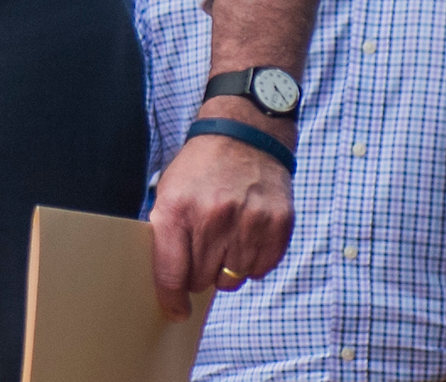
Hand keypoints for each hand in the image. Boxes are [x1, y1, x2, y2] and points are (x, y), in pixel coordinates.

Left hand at [148, 118, 293, 319]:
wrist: (245, 136)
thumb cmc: (201, 168)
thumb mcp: (169, 190)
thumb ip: (167, 234)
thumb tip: (169, 282)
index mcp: (178, 209)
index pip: (172, 273)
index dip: (171, 299)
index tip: (175, 310)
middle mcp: (213, 218)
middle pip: (202, 280)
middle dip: (199, 273)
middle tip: (203, 250)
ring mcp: (248, 222)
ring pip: (232, 279)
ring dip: (227, 268)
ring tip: (226, 238)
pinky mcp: (277, 226)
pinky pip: (259, 270)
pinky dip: (251, 261)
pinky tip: (247, 235)